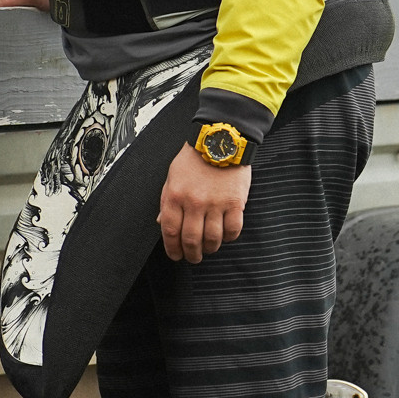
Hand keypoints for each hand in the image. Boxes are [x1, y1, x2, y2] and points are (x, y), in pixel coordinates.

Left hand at [159, 141, 246, 262]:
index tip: (176, 255)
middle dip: (191, 254)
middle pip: (191, 240)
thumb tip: (162, 223)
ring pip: (212, 239)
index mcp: (175, 196)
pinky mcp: (235, 202)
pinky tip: (225, 235)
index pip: (170, 232)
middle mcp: (194, 202)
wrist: (221, 140)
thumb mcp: (172, 177)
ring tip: (209, 248)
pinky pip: (233, 230)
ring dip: (210, 249)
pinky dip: (228, 237)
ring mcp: (216, 203)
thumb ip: (167, 201)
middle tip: (194, 257)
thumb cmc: (194, 158)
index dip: (172, 249)